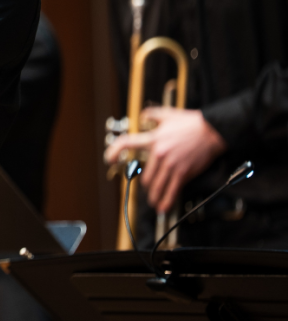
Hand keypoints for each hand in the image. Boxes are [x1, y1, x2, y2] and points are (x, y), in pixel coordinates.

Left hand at [103, 106, 226, 212]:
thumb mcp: (167, 114)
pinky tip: (163, 206)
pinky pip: (172, 190)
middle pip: (144, 175)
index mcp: (153, 139)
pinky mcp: (183, 172)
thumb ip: (151, 115)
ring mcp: (171, 165)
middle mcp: (159, 153)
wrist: (211, 131)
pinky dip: (166, 200)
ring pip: (156, 185)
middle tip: (146, 187)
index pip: (127, 143)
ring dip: (153, 196)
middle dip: (144, 184)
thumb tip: (142, 116)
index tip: (109, 159)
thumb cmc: (191, 123)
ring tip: (152, 201)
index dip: (114, 151)